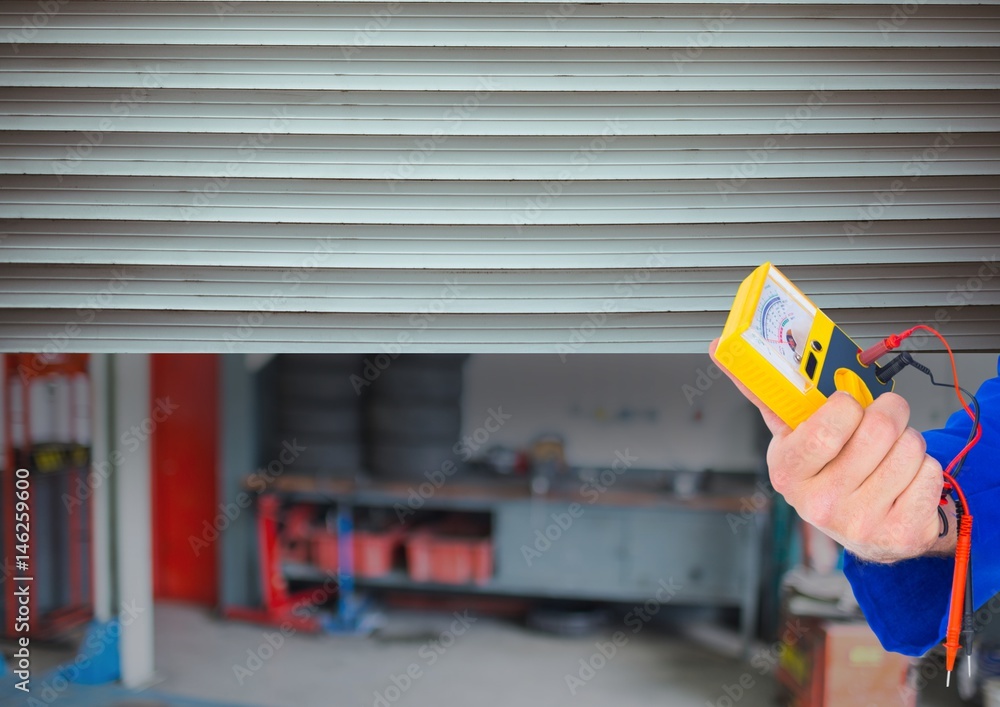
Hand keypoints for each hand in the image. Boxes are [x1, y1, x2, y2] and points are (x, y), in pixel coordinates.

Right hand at [709, 338, 954, 562]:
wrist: (859, 524)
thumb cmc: (825, 470)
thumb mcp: (791, 434)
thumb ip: (765, 391)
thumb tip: (722, 347)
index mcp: (788, 473)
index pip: (826, 430)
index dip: (846, 407)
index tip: (846, 404)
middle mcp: (821, 504)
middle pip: (877, 432)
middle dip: (888, 410)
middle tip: (881, 413)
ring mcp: (861, 522)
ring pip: (910, 448)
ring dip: (908, 440)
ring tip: (888, 451)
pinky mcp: (900, 533)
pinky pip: (931, 474)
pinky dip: (924, 468)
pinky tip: (903, 479)